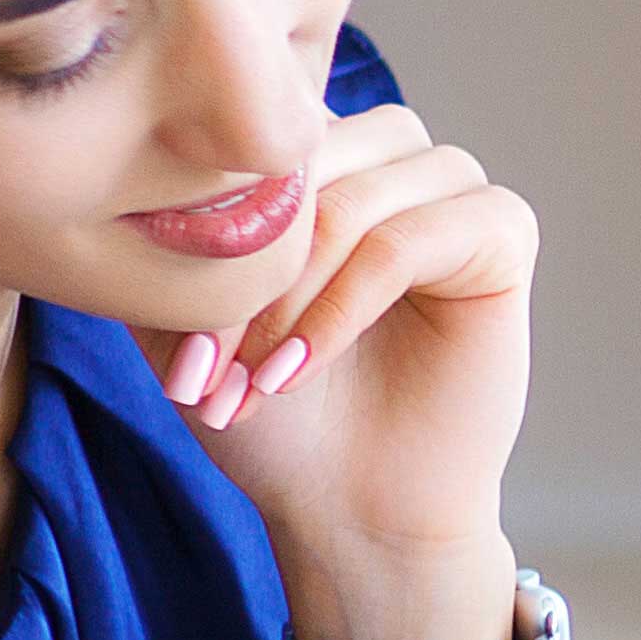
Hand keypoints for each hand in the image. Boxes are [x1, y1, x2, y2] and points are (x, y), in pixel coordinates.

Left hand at [143, 101, 539, 639]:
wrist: (349, 512)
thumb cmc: (276, 418)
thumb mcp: (184, 315)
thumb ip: (167, 231)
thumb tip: (138, 164)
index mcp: (323, 156)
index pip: (256, 127)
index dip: (207, 218)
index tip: (172, 337)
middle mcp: (390, 159)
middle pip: (306, 155)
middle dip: (246, 262)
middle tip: (203, 363)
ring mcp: (451, 189)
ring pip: (356, 195)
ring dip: (293, 289)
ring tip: (256, 374)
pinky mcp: (502, 234)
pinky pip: (410, 238)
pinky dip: (346, 302)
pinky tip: (304, 365)